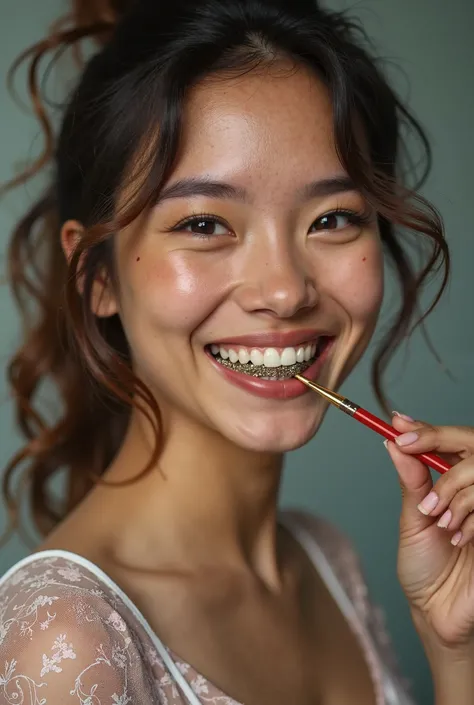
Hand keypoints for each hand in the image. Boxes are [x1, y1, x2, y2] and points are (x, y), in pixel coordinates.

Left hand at [385, 415, 473, 648]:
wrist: (440, 616)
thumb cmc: (425, 570)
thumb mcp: (413, 521)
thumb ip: (412, 481)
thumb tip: (394, 443)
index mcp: (455, 485)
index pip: (450, 442)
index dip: (427, 428)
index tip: (398, 423)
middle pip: (472, 444)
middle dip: (437, 443)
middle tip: (410, 448)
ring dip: (452, 490)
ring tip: (437, 519)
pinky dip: (470, 517)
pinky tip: (458, 538)